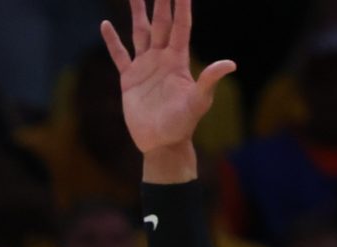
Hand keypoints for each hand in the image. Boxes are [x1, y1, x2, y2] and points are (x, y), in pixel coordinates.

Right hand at [101, 0, 235, 158]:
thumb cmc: (183, 124)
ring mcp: (145, 66)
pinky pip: (119, 55)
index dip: (181, 5)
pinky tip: (106, 24)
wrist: (161, 143)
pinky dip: (112, 41)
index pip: (180, 26)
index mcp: (178, 59)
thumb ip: (210, 81)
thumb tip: (230, 64)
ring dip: (137, 13)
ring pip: (140, 32)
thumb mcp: (199, 102)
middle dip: (160, 1)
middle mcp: (161, 58)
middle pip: (161, 22)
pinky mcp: (129, 79)